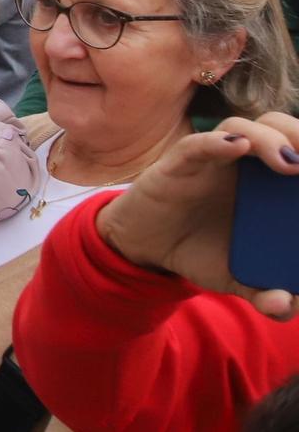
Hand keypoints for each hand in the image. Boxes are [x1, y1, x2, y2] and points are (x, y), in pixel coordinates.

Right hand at [96, 113, 298, 319]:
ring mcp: (213, 159)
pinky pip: (198, 144)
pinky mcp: (179, 163)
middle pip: (281, 128)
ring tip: (290, 162)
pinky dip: (217, 142)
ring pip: (245, 126)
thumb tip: (284, 305)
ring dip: (271, 139)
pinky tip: (235, 148)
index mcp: (271, 184)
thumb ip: (265, 294)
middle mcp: (245, 164)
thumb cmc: (199, 251)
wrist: (146, 249)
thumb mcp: (237, 279)